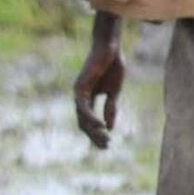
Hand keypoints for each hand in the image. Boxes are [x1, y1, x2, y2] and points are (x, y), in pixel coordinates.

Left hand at [73, 16, 124, 148]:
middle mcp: (80, 97)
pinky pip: (83, 106)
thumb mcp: (114, 91)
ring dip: (93, 130)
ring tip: (104, 139)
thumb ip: (110, 108)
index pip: (89, 121)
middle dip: (94, 136)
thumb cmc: (112, 65)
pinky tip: (99, 126)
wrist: (109, 47)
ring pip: (82, 118)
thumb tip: (109, 128)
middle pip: (84, 123)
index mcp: (88, 98)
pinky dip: (91, 117)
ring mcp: (79, 92)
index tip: (107, 144)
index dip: (97, 134)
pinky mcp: (81, 86)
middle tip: (105, 147)